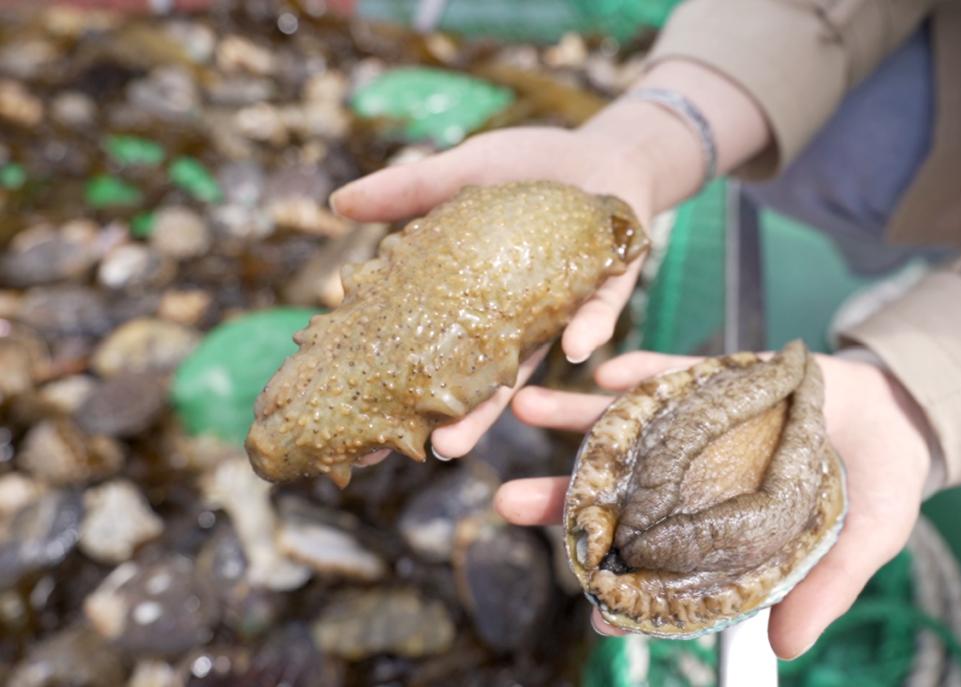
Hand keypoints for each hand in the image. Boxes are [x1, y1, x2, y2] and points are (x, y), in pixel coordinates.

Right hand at [330, 126, 654, 458]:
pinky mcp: (609, 283)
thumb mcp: (462, 172)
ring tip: (486, 425)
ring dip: (511, 396)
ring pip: (536, 360)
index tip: (370, 425)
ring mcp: (562, 306)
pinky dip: (589, 326)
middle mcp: (516, 317)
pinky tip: (575, 350)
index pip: (435, 349)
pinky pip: (600, 311)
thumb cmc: (529, 166)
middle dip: (459, 416)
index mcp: (475, 300)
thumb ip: (407, 191)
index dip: (407, 384)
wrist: (604, 148)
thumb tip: (337, 202)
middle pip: (483, 377)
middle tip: (429, 449)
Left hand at [494, 350, 931, 658]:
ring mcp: (699, 428)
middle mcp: (697, 481)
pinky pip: (670, 371)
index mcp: (723, 530)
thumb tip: (786, 650)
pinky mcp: (715, 378)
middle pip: (620, 494)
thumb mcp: (864, 542)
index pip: (662, 563)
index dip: (626, 581)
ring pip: (628, 427)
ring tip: (523, 406)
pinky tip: (601, 372)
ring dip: (575, 417)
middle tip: (507, 501)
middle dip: (563, 497)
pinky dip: (638, 370)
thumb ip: (825, 589)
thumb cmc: (879, 487)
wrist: (903, 411)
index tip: (586, 601)